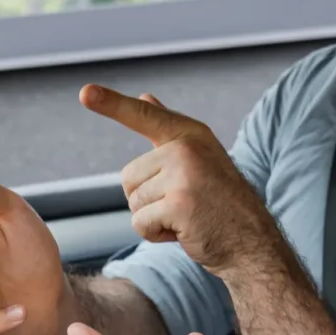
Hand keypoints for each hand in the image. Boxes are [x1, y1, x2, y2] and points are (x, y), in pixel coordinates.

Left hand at [80, 85, 281, 274]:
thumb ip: (167, 131)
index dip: (111, 103)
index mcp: (190, 134)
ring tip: (186, 217)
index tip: (84, 92)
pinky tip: (183, 231)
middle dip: (147, 200)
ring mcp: (183, 174)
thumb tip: (144, 96)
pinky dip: (155, 235)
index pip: (144, 115)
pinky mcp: (179, 203)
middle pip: (128, 177)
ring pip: (134, 202)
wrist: (251, 242)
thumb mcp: (197, 158)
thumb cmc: (219, 203)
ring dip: (153, 218)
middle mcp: (186, 148)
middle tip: (182, 205)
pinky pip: (140, 223)